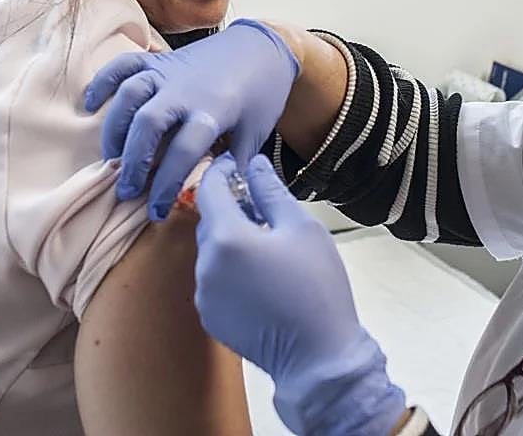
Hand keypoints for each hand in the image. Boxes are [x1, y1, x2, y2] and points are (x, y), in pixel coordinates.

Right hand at [84, 19, 298, 219]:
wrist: (263, 47)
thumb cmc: (261, 94)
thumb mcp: (257, 133)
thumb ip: (236, 167)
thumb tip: (224, 201)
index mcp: (213, 110)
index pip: (183, 152)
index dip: (166, 185)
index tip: (158, 210)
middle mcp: (186, 89)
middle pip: (148, 124)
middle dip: (133, 162)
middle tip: (127, 190)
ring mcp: (169, 71)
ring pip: (130, 94)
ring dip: (115, 129)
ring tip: (112, 158)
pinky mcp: (159, 59)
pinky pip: (124, 64)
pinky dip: (104, 81)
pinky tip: (91, 104)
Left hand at [194, 155, 405, 435]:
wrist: (318, 358)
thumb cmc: (317, 288)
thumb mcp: (302, 228)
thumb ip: (271, 191)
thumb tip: (255, 164)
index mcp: (227, 239)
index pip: (210, 189)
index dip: (221, 171)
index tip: (236, 164)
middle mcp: (205, 266)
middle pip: (210, 221)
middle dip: (230, 209)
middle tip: (263, 209)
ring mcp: (204, 294)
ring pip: (211, 252)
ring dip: (231, 241)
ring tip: (267, 247)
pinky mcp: (209, 317)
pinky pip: (213, 279)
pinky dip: (229, 270)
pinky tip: (260, 278)